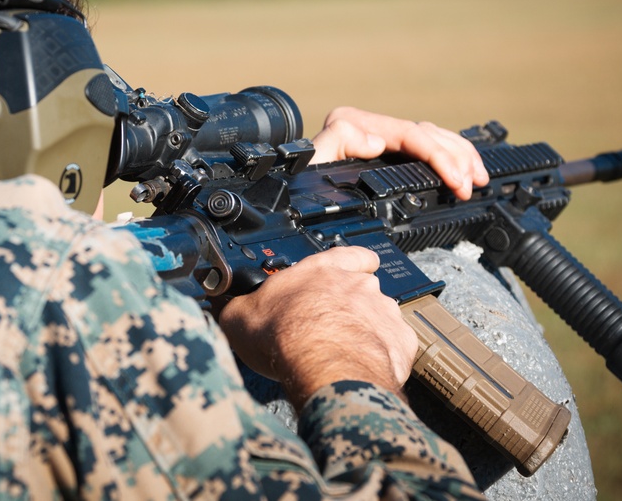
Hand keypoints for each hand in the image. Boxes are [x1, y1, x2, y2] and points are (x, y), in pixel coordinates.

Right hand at [216, 246, 417, 409]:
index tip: (352, 268)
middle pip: (363, 288)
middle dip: (351, 307)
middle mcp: (357, 285)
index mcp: (321, 270)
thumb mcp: (240, 316)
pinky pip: (394, 346)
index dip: (351, 261)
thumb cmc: (285, 336)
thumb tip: (222, 308)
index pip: (346, 253)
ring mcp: (383, 311)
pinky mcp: (399, 342)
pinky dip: (383, 357)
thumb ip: (237, 306)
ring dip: (367, 332)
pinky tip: (363, 368)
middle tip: (329, 329)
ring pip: (380, 318)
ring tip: (344, 355)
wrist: (322, 367)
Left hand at [310, 107, 488, 200]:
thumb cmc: (295, 182)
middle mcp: (370, 126)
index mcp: (355, 124)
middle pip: (429, 133)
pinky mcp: (385, 151)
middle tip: (473, 185)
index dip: (439, 157)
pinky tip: (464, 170)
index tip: (456, 182)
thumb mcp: (311, 161)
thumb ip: (339, 142)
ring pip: (433, 137)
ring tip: (479, 179)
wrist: (283, 195)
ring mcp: (379, 137)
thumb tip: (377, 141)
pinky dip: (449, 158)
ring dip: (461, 156)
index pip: (411, 135)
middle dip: (457, 159)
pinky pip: (425, 148)